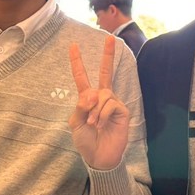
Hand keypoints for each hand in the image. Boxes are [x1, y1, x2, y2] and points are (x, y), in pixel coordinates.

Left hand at [69, 35, 128, 169]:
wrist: (99, 157)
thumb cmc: (86, 140)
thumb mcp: (76, 123)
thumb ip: (80, 107)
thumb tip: (91, 95)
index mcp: (87, 99)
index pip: (82, 77)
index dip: (77, 61)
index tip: (73, 45)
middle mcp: (101, 97)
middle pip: (106, 72)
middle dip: (108, 55)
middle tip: (111, 38)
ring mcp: (113, 103)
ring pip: (103, 94)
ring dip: (95, 110)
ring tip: (93, 124)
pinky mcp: (122, 110)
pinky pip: (110, 104)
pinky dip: (102, 114)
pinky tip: (101, 125)